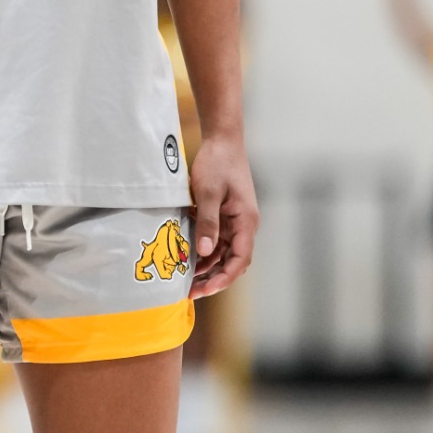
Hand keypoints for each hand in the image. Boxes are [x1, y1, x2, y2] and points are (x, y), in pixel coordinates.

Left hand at [187, 131, 257, 299]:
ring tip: (185, 281)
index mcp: (246, 221)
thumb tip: (206, 253)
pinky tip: (187, 260)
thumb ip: (207, 223)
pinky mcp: (224, 216)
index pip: (240, 259)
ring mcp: (235, 221)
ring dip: (207, 268)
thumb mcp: (208, 193)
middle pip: (232, 261)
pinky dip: (204, 252)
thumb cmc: (217, 163)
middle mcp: (244, 225)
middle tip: (190, 292)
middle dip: (213, 278)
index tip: (206, 289)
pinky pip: (216, 241)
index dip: (224, 278)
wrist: (222, 140)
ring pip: (223, 253)